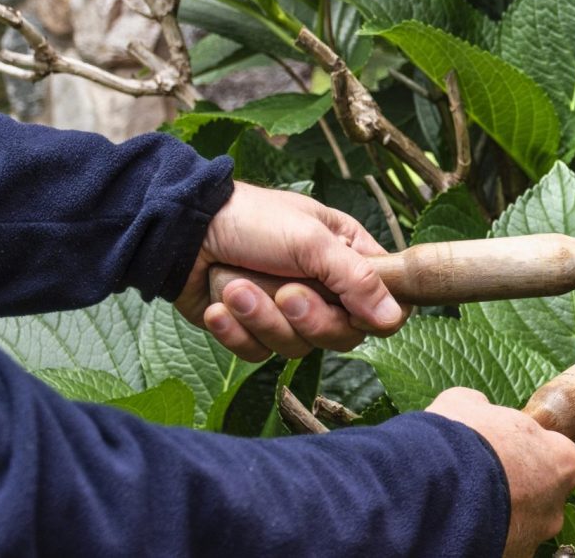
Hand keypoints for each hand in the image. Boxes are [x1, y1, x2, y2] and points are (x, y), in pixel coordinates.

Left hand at [176, 181, 405, 360]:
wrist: (181, 232)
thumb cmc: (251, 220)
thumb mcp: (311, 240)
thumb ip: (356, 279)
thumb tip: (394, 318)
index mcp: (348, 257)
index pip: (387, 302)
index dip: (373, 314)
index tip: (352, 309)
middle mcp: (324, 288)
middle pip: (342, 335)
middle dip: (308, 318)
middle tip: (284, 293)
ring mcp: (287, 312)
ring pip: (297, 347)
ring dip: (261, 318)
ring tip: (236, 288)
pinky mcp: (252, 330)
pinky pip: (257, 353)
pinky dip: (235, 332)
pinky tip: (219, 306)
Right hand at [427, 388, 574, 556]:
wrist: (429, 485)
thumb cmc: (460, 439)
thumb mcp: (467, 404)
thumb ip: (484, 408)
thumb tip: (479, 408)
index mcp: (563, 460)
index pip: (560, 456)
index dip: (532, 453)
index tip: (507, 451)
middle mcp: (557, 504)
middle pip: (544, 495)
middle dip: (518, 489)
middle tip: (483, 479)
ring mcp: (534, 536)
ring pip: (522, 526)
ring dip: (501, 516)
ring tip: (465, 505)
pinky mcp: (511, 557)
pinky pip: (503, 545)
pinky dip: (486, 536)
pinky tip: (460, 524)